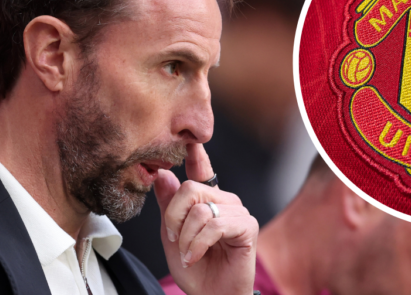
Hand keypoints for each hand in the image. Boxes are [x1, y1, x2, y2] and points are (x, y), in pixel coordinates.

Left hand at [155, 144, 258, 294]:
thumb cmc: (197, 271)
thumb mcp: (172, 237)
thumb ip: (168, 207)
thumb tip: (163, 174)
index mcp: (207, 199)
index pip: (201, 169)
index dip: (196, 153)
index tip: (190, 139)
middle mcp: (224, 200)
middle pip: (190, 188)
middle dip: (173, 217)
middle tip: (173, 239)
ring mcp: (238, 212)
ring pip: (201, 209)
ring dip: (186, 238)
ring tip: (188, 254)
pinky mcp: (247, 226)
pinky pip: (215, 225)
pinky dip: (198, 244)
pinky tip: (195, 256)